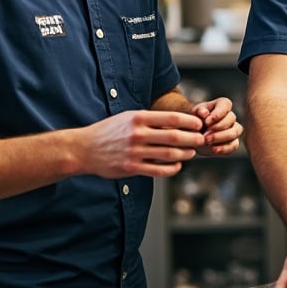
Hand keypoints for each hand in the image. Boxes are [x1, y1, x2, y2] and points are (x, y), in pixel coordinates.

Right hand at [78, 109, 212, 177]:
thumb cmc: (110, 131)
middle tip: (201, 140)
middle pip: (175, 136)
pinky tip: (177, 165)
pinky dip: (172, 169)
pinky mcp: (131, 168)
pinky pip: (159, 170)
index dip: (190, 122)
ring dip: (185, 154)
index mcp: (138, 118)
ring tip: (191, 153)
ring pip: (169, 154)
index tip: (199, 124)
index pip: (172, 118)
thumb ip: (150, 119)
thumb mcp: (128, 117)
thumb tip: (176, 121)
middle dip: (192, 139)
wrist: (84, 148)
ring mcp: (134, 152)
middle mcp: (137, 134)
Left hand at [190, 97, 242, 155]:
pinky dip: (224, 148)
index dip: (218, 113)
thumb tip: (205, 113)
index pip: (226, 104)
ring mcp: (233, 129)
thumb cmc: (195, 121)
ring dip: (221, 137)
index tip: (207, 121)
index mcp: (221, 105)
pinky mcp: (233, 142)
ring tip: (207, 141)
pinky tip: (214, 149)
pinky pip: (234, 145)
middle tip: (205, 134)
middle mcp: (230, 116)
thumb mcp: (193, 114)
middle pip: (231, 118)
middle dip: (218, 127)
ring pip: (234, 132)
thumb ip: (199, 111)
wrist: (193, 136)